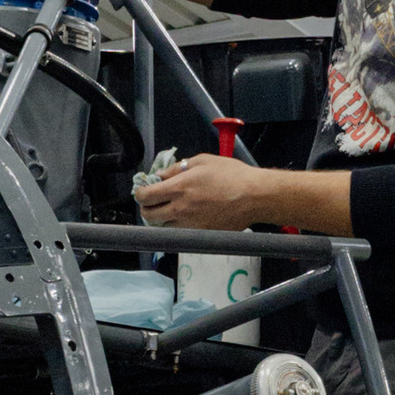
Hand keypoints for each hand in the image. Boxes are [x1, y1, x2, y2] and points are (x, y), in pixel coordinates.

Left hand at [138, 152, 273, 229]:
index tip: (143, 191)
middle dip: (147, 208)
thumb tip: (162, 175)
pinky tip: (185, 216)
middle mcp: (180, 209)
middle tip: (152, 201)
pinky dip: (177, 225)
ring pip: (163, 226)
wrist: (254, 196)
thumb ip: (177, 168)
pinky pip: (180, 231)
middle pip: (149, 215)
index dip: (140, 194)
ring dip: (161, 218)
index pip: (146, 196)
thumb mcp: (202, 161)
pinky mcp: (201, 234)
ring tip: (169, 208)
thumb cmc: (231, 174)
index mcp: (179, 188)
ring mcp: (190, 224)